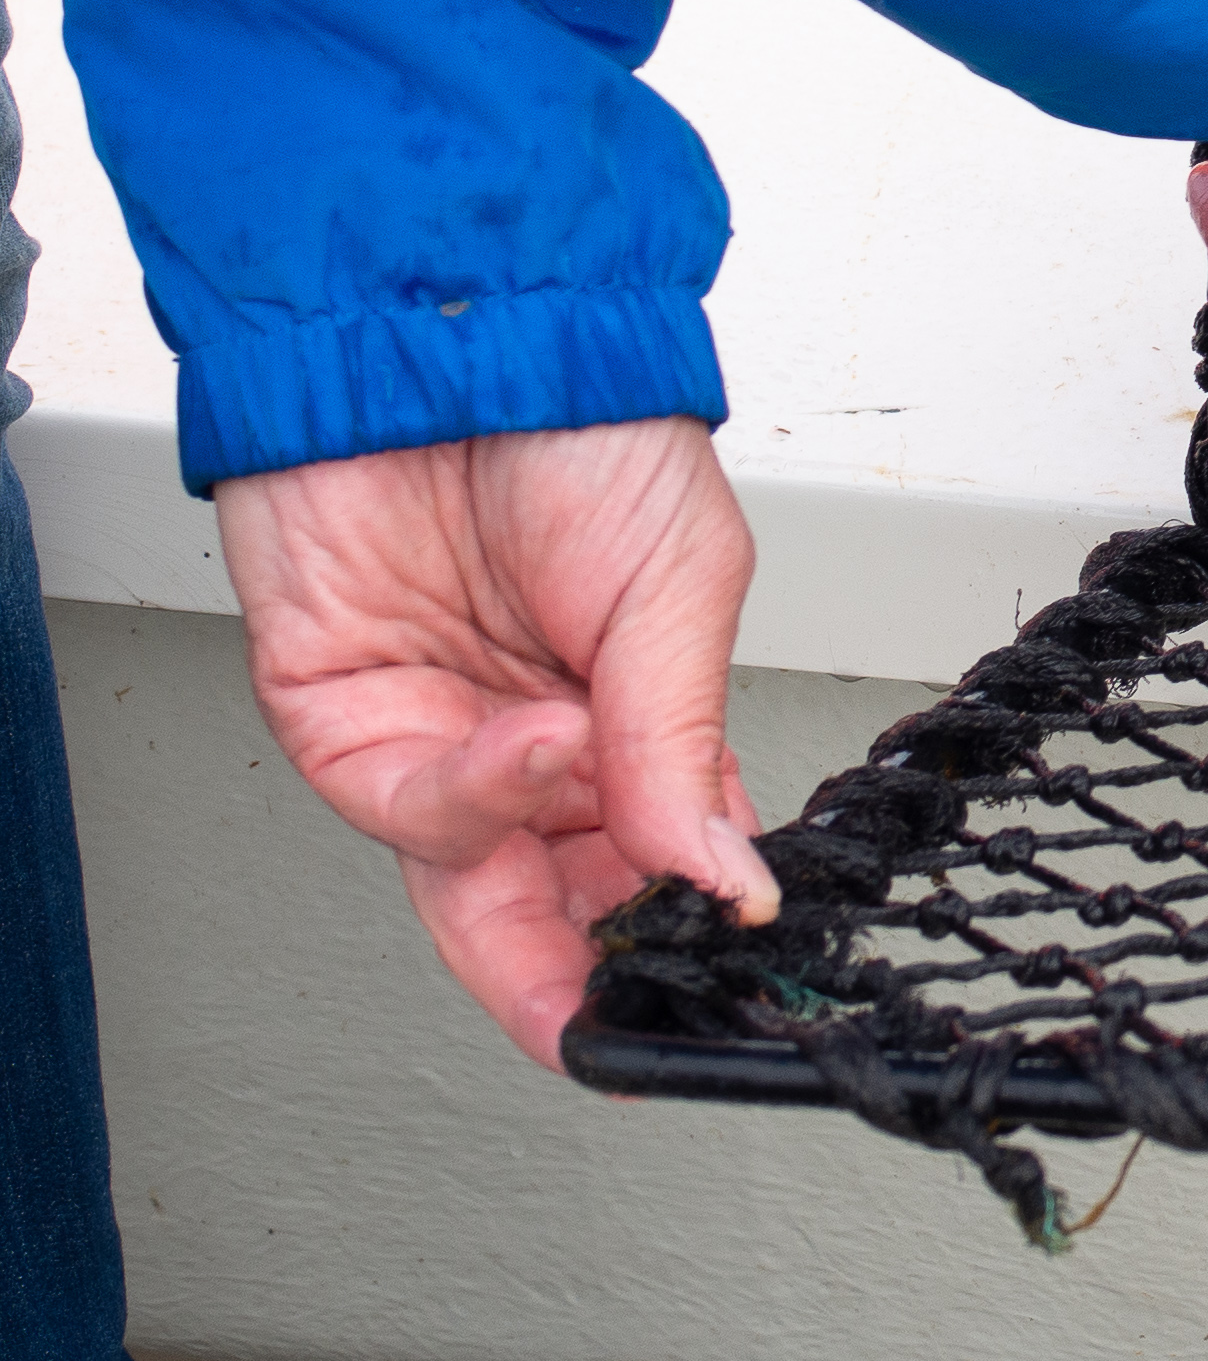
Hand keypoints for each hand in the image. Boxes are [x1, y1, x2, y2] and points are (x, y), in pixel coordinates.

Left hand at [216, 417, 777, 1069]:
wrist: (460, 335)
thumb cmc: (589, 430)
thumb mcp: (687, 586)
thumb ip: (683, 743)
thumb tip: (720, 874)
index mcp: (627, 714)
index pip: (650, 859)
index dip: (679, 929)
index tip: (719, 977)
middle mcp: (527, 739)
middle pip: (540, 903)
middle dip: (577, 975)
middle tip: (620, 1026)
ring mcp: (430, 732)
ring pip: (465, 874)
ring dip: (533, 849)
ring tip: (582, 759)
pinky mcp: (335, 714)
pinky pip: (399, 804)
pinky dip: (471, 791)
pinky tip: (533, 735)